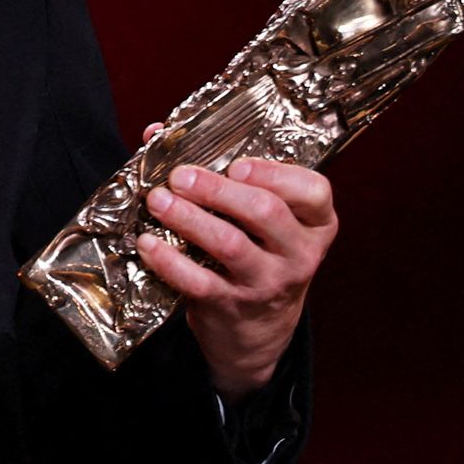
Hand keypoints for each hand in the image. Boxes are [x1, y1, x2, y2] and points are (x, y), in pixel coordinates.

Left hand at [132, 123, 337, 402]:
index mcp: (314, 223)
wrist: (258, 331)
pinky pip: (199, 281)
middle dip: (218, 189)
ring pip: (231, 245)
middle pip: (265, 212)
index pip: (314, 191)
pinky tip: (148, 244)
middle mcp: (299, 253)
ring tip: (158, 200)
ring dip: (189, 218)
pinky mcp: (233, 306)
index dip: (275, 173)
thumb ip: (225, 174)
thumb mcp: (261, 221)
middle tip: (180, 176)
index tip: (236, 164)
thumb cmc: (257, 255)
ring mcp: (268, 283)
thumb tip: (159, 132)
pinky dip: (169, 261)